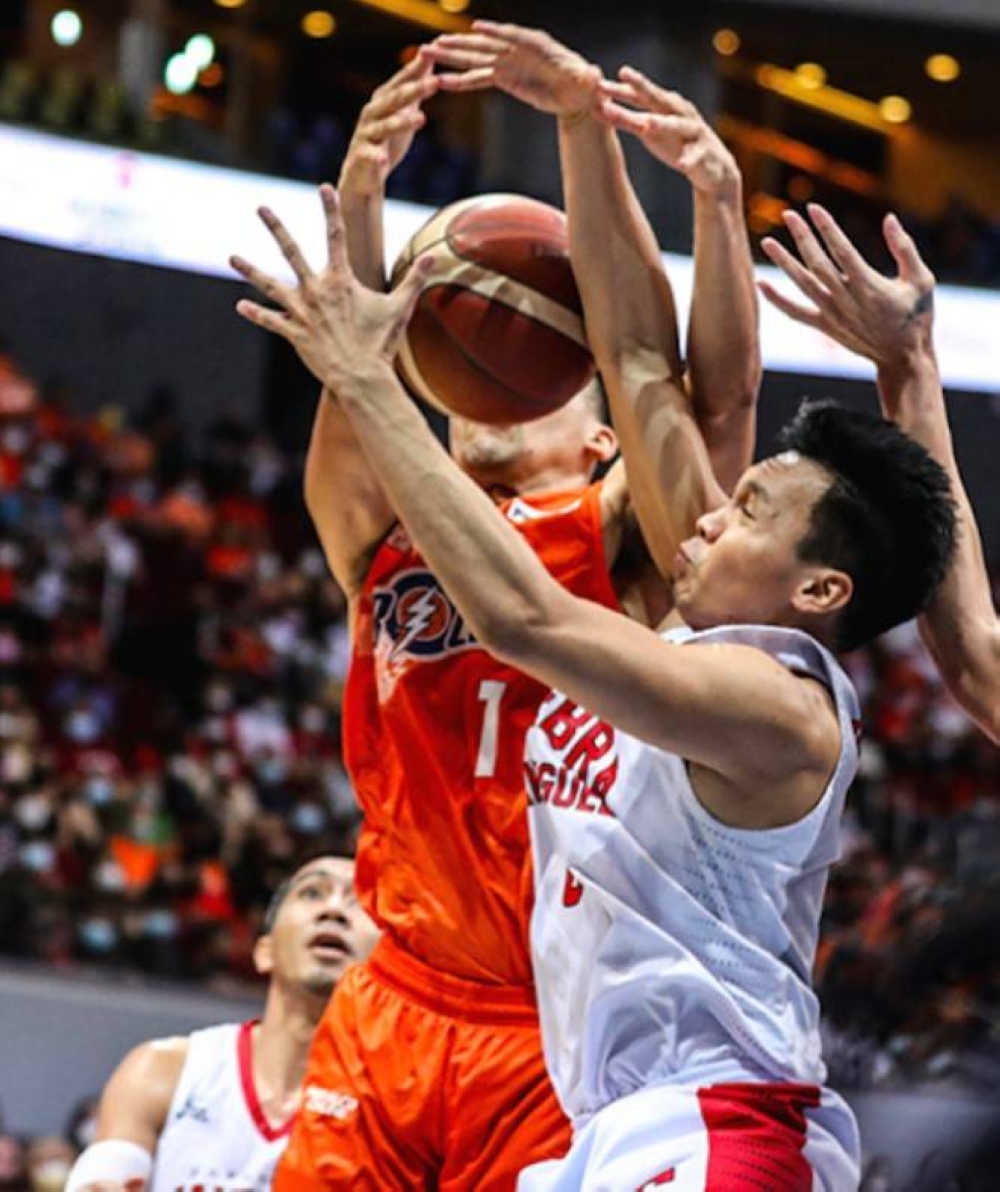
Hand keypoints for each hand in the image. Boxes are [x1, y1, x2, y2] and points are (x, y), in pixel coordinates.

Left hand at [231, 185, 430, 392]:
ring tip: (232, 257)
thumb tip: (435, 258)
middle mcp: (316, 290)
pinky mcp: (294, 333)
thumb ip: (415, 280)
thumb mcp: (400, 308)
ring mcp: (302, 311)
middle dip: (276, 227)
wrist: (361, 377)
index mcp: (341, 280)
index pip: (336, 236)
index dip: (330, 210)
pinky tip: (240, 306)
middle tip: (261, 208)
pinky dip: (256, 313)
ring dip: (250, 270)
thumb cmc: (381, 343)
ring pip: (271, 285)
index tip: (323, 187)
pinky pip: (271, 320)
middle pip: (291, 251)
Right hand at [338, 49, 438, 198]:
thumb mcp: (403, 113)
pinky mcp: (360, 159)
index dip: (416, 69)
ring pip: (383, 126)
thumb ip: (414, 90)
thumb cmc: (385, 141)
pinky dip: (374, 158)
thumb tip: (430, 59)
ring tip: (420, 119)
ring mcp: (365, 136)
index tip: (434, 55)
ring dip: (401, 122)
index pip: (401, 81)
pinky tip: (382, 160)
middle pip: (393, 100)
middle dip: (413, 90)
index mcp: (383, 102)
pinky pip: (368, 157)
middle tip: (434, 83)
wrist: (362, 176)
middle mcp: (372, 114)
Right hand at [425, 20, 599, 117]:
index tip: (477, 31)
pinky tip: (442, 82)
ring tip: (428, 53)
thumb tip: (593, 76)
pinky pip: (478, 78)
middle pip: (485, 46)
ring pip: (476, 59)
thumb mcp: (588, 81)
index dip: (496, 33)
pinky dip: (461, 81)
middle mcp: (517, 49)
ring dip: (452, 57)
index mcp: (537, 46)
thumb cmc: (585, 85)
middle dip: (461, 45)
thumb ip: (587, 77)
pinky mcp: (503, 77)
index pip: (514, 37)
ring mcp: (507, 62)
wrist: (577, 94)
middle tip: (436, 43)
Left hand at [596, 68, 739, 199]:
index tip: (599, 83)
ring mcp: (694, 132)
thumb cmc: (675, 143)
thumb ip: (626, 120)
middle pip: (658, 99)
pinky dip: (690, 159)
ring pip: (678, 125)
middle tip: (624, 74)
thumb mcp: (648, 131)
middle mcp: (680, 113)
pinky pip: (696, 157)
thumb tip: (597, 107)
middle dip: (641, 87)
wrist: (712, 168)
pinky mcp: (704, 154)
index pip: (640, 95)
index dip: (620, 89)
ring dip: (664, 123)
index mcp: (665, 107)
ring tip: (648, 124)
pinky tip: (683, 164)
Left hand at [759, 205, 935, 366]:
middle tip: (788, 214)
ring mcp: (833, 314)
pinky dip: (776, 299)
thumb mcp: (922, 280)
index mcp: (870, 286)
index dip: (826, 228)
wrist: (902, 358)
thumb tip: (889, 218)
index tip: (813, 208)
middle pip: (818, 263)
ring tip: (767, 241)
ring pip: (803, 284)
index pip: (842, 251)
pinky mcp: (825, 326)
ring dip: (784, 262)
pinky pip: (795, 312)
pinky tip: (761, 284)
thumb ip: (904, 248)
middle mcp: (846, 299)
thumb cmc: (917, 316)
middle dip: (802, 237)